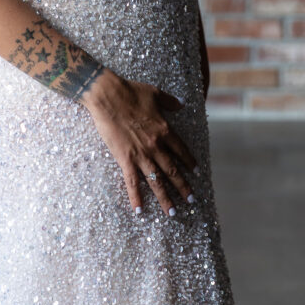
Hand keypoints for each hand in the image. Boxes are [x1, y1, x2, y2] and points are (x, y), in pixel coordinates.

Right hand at [80, 68, 197, 217]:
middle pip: (173, 170)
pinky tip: (140, 211)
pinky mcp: (125, 159)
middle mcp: (156, 145)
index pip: (181, 151)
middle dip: (183, 187)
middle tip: (192, 200)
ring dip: (166, 198)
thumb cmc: (130, 91)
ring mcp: (141, 154)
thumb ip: (170, 101)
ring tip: (173, 212)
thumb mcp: (155, 93)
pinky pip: (132, 182)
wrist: (107, 95)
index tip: (196, 172)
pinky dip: (136, 197)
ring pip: (157, 181)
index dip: (190, 162)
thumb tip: (181, 104)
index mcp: (165, 130)